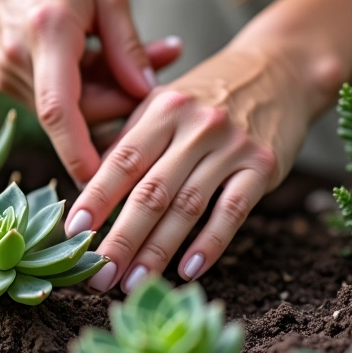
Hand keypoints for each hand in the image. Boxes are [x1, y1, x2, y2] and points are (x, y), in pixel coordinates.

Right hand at [0, 0, 179, 183]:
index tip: (102, 182)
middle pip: (77, 113)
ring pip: (67, 111)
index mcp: (49, 32)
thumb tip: (149, 92)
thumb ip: (128, 46)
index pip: (60, 109)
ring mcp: (7, 74)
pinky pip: (52, 100)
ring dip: (104, 97)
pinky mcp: (6, 81)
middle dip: (121, 106)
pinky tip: (99, 62)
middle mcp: (20, 60)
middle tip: (158, 75)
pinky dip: (81, 91)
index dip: (79, 151)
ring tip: (134, 61)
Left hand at [64, 42, 316, 292]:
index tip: (73, 233)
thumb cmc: (206, 94)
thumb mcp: (164, 103)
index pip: (122, 160)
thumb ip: (129, 140)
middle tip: (99, 277)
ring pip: (187, 207)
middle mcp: (195, 126)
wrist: (278, 70)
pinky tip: (189, 271)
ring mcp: (232, 146)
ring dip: (158, 251)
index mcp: (162, 109)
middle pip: (151, 191)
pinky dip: (210, 244)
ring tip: (134, 283)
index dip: (96, 197)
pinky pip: (232, 211)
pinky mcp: (263, 165)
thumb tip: (89, 190)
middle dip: (121, 239)